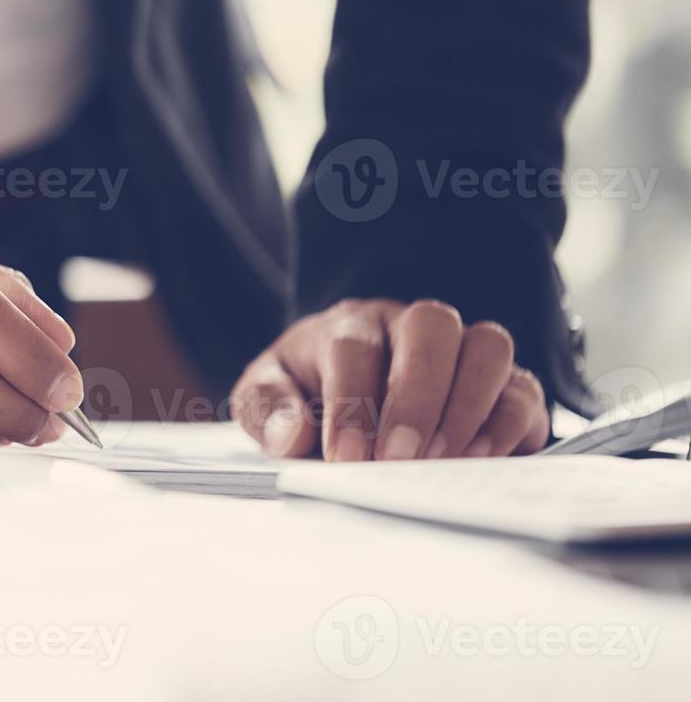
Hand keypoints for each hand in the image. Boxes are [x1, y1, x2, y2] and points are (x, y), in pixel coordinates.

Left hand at [230, 299, 547, 460]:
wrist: (342, 396)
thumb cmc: (306, 394)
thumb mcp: (265, 397)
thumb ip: (267, 410)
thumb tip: (291, 435)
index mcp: (350, 324)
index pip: (354, 345)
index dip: (352, 402)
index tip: (346, 457)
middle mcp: (410, 326)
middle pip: (432, 327)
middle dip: (416, 397)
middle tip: (397, 458)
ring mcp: (462, 350)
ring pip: (487, 346)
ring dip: (466, 406)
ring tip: (437, 463)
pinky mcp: (504, 386)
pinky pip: (522, 389)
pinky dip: (506, 425)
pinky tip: (477, 461)